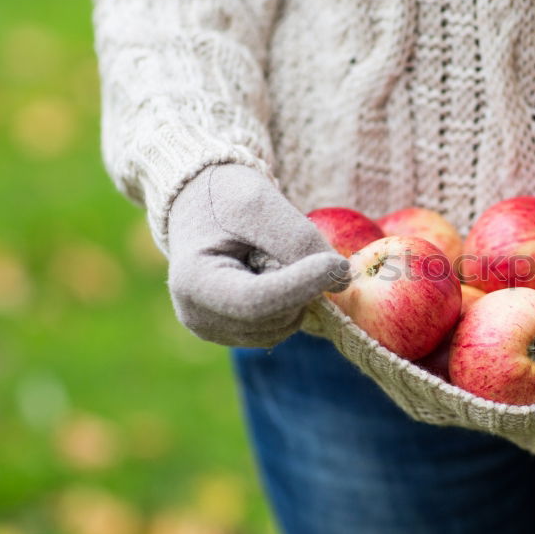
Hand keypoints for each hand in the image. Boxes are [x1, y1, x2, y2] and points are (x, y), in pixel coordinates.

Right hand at [166, 164, 350, 346]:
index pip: (258, 301)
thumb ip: (298, 240)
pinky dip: (290, 303)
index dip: (304, 285)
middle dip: (300, 286)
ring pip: (282, 326)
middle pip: (273, 316)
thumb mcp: (261, 204)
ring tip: (270, 258)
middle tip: (286, 247)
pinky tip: (271, 275)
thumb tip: (341, 281)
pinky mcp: (233, 335)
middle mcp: (197, 316)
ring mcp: (214, 330)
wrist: (202, 205)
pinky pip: (280, 328)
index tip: (339, 264)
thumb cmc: (227, 198)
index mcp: (193, 280)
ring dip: (295, 294)